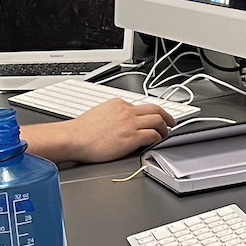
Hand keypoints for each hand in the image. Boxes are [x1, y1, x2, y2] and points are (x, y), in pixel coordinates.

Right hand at [36, 98, 175, 163]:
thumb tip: (121, 121)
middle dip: (167, 116)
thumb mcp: (100, 113)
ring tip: (166, 133)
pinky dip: (158, 138)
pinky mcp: (131, 138)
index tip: (156, 116)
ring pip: (157, 120)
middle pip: (155, 109)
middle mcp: (126, 111)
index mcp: (118, 104)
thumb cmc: (82, 130)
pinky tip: (157, 141)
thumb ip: (114, 114)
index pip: (141, 106)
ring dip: (165, 128)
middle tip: (171, 122)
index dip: (152, 112)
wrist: (74, 138)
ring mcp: (130, 124)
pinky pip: (152, 135)